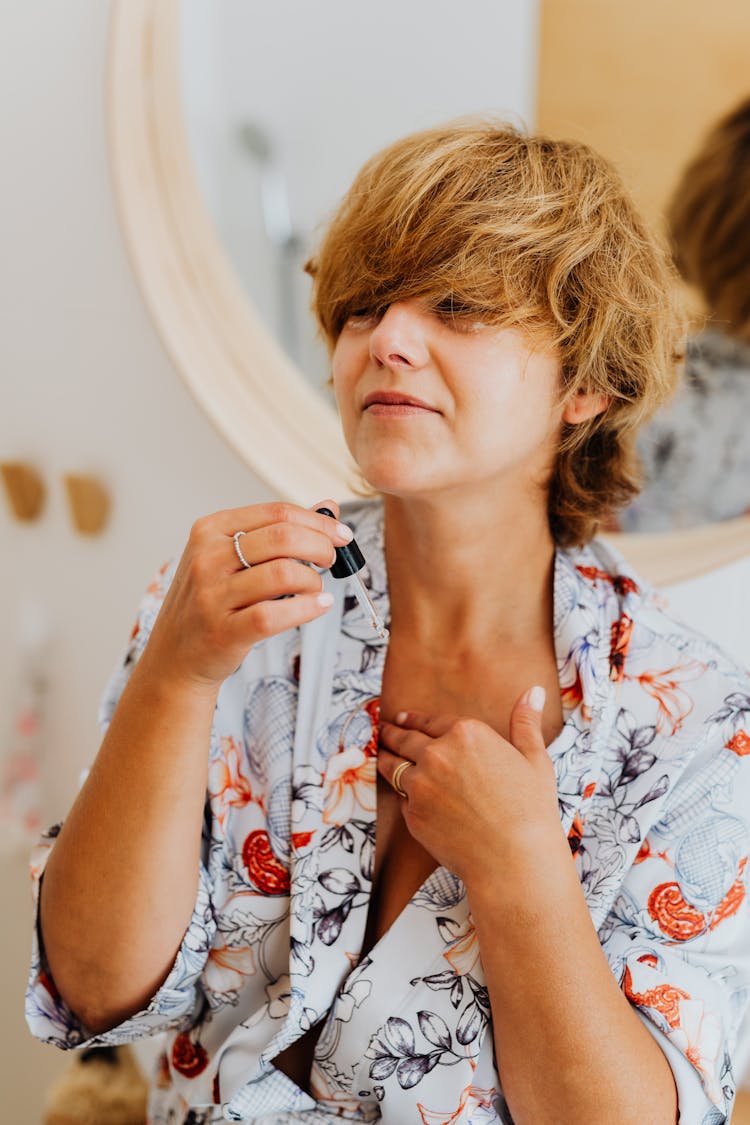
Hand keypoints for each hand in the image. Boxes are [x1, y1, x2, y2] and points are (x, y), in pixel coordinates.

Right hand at [142, 499, 351, 690]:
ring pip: (284, 574)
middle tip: (332, 560)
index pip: (276, 512)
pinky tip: (319, 605)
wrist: (176, 656)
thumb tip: (329, 506)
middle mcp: (207, 558)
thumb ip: (277, 531)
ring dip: (313, 580)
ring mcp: (212, 595)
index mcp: (210, 530)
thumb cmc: (211, 601)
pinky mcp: (223, 631)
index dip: (318, 521)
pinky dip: (308, 608)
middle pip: (283, 537)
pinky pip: (276, 614)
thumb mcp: (233, 558)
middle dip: (321, 546)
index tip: (342, 534)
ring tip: (316, 589)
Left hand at [377, 688, 562, 884]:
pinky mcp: (412, 815)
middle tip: (385, 731)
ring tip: (382, 754)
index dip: (413, 718)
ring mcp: (420, 785)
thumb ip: (525, 722)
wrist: (515, 859)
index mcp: (466, 733)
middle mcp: (437, 754)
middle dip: (392, 733)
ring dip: (386, 758)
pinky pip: (402, 799)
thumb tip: (533, 691)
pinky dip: (402, 794)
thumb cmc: (531, 809)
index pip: (429, 720)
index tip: (403, 718)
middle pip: (403, 739)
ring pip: (392, 766)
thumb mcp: (534, 759)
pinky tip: (403, 794)